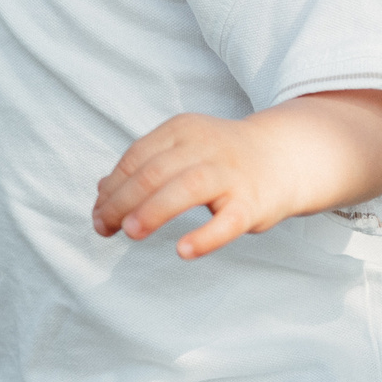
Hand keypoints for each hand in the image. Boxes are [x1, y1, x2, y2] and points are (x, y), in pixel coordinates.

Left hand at [90, 90, 381, 259]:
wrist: (284, 157)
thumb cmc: (220, 159)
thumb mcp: (181, 152)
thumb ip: (143, 168)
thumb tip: (100, 190)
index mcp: (181, 131)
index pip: (137, 158)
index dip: (113, 187)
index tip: (97, 213)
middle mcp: (204, 147)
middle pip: (154, 172)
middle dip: (122, 200)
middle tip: (103, 226)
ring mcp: (230, 173)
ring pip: (186, 188)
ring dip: (153, 210)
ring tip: (130, 232)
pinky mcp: (252, 203)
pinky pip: (228, 221)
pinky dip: (205, 237)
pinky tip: (184, 251)